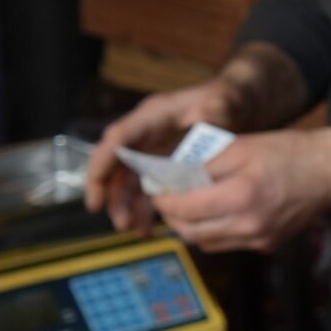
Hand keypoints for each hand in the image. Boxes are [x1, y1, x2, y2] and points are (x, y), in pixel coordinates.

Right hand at [84, 78, 244, 231]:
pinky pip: (141, 188)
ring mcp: (149, 149)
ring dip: (126, 206)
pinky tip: (147, 228)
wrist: (235, 105)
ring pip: (125, 180)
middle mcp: (144, 132)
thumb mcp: (226, 100)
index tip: (96, 190)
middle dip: (110, 193)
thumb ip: (220, 106)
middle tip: (120, 223)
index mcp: (154, 116)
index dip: (103, 163)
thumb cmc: (227, 100)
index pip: (119, 137)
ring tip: (136, 231)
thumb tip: (211, 112)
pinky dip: (142, 208)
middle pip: (114, 162)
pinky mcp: (158, 164)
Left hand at [154, 130, 330, 254]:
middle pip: (189, 231)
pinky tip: (215, 211)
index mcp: (241, 196)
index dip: (162, 197)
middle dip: (171, 214)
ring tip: (187, 203)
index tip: (155, 186)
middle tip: (165, 195)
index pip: (183, 207)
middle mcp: (249, 225)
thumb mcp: (243, 146)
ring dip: (189, 225)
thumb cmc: (291, 152)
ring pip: (205, 242)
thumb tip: (170, 175)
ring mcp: (259, 239)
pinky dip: (212, 230)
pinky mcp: (266, 245)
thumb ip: (203, 163)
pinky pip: (226, 243)